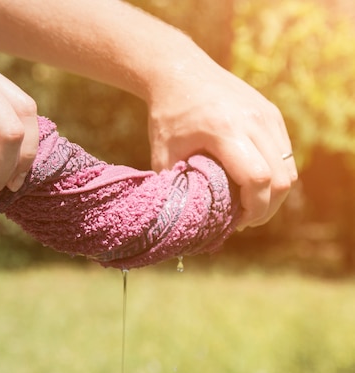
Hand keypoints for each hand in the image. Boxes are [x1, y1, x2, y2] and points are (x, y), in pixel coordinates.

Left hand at [146, 54, 297, 229]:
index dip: (254, 209)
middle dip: (268, 207)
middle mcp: (254, 121)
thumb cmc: (168, 115)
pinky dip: (275, 173)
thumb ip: (177, 186)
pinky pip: (285, 153)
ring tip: (251, 205)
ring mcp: (267, 115)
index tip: (237, 222)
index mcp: (225, 130)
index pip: (258, 179)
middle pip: (281, 179)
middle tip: (246, 220)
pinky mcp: (272, 113)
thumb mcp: (163, 153)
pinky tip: (254, 183)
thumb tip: (187, 220)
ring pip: (288, 167)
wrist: (180, 71)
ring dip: (275, 193)